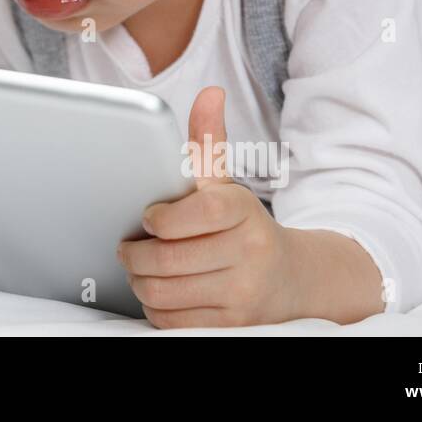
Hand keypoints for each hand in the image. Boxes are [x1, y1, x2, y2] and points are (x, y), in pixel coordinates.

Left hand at [117, 86, 297, 327]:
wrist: (293, 280)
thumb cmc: (243, 226)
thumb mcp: (227, 184)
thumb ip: (209, 142)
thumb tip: (209, 94)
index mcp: (243, 211)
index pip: (197, 212)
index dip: (161, 218)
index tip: (149, 218)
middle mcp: (249, 254)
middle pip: (167, 258)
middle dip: (135, 254)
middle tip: (128, 247)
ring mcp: (243, 294)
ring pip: (164, 293)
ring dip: (140, 281)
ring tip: (140, 269)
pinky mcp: (233, 328)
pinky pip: (172, 321)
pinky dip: (155, 309)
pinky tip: (160, 292)